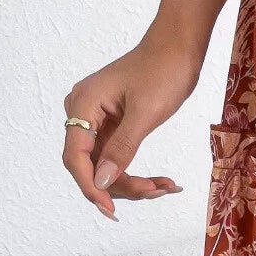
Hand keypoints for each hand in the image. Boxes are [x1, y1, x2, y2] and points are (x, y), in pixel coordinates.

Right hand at [62, 31, 202, 220]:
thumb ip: (122, 149)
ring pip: (105, 166)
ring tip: (167, 186)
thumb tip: (101, 182)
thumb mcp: (145, 113)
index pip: (76, 158)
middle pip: (90, 166)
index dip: (90, 186)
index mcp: (83, 104)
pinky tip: (164, 181)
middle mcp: (83, 112)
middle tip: (156, 190)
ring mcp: (97, 119)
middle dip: (121, 186)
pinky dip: (138, 171)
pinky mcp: (112, 124)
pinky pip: (117, 156)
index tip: (111, 209)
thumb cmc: (163, 70)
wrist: (179, 46)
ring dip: (134, 182)